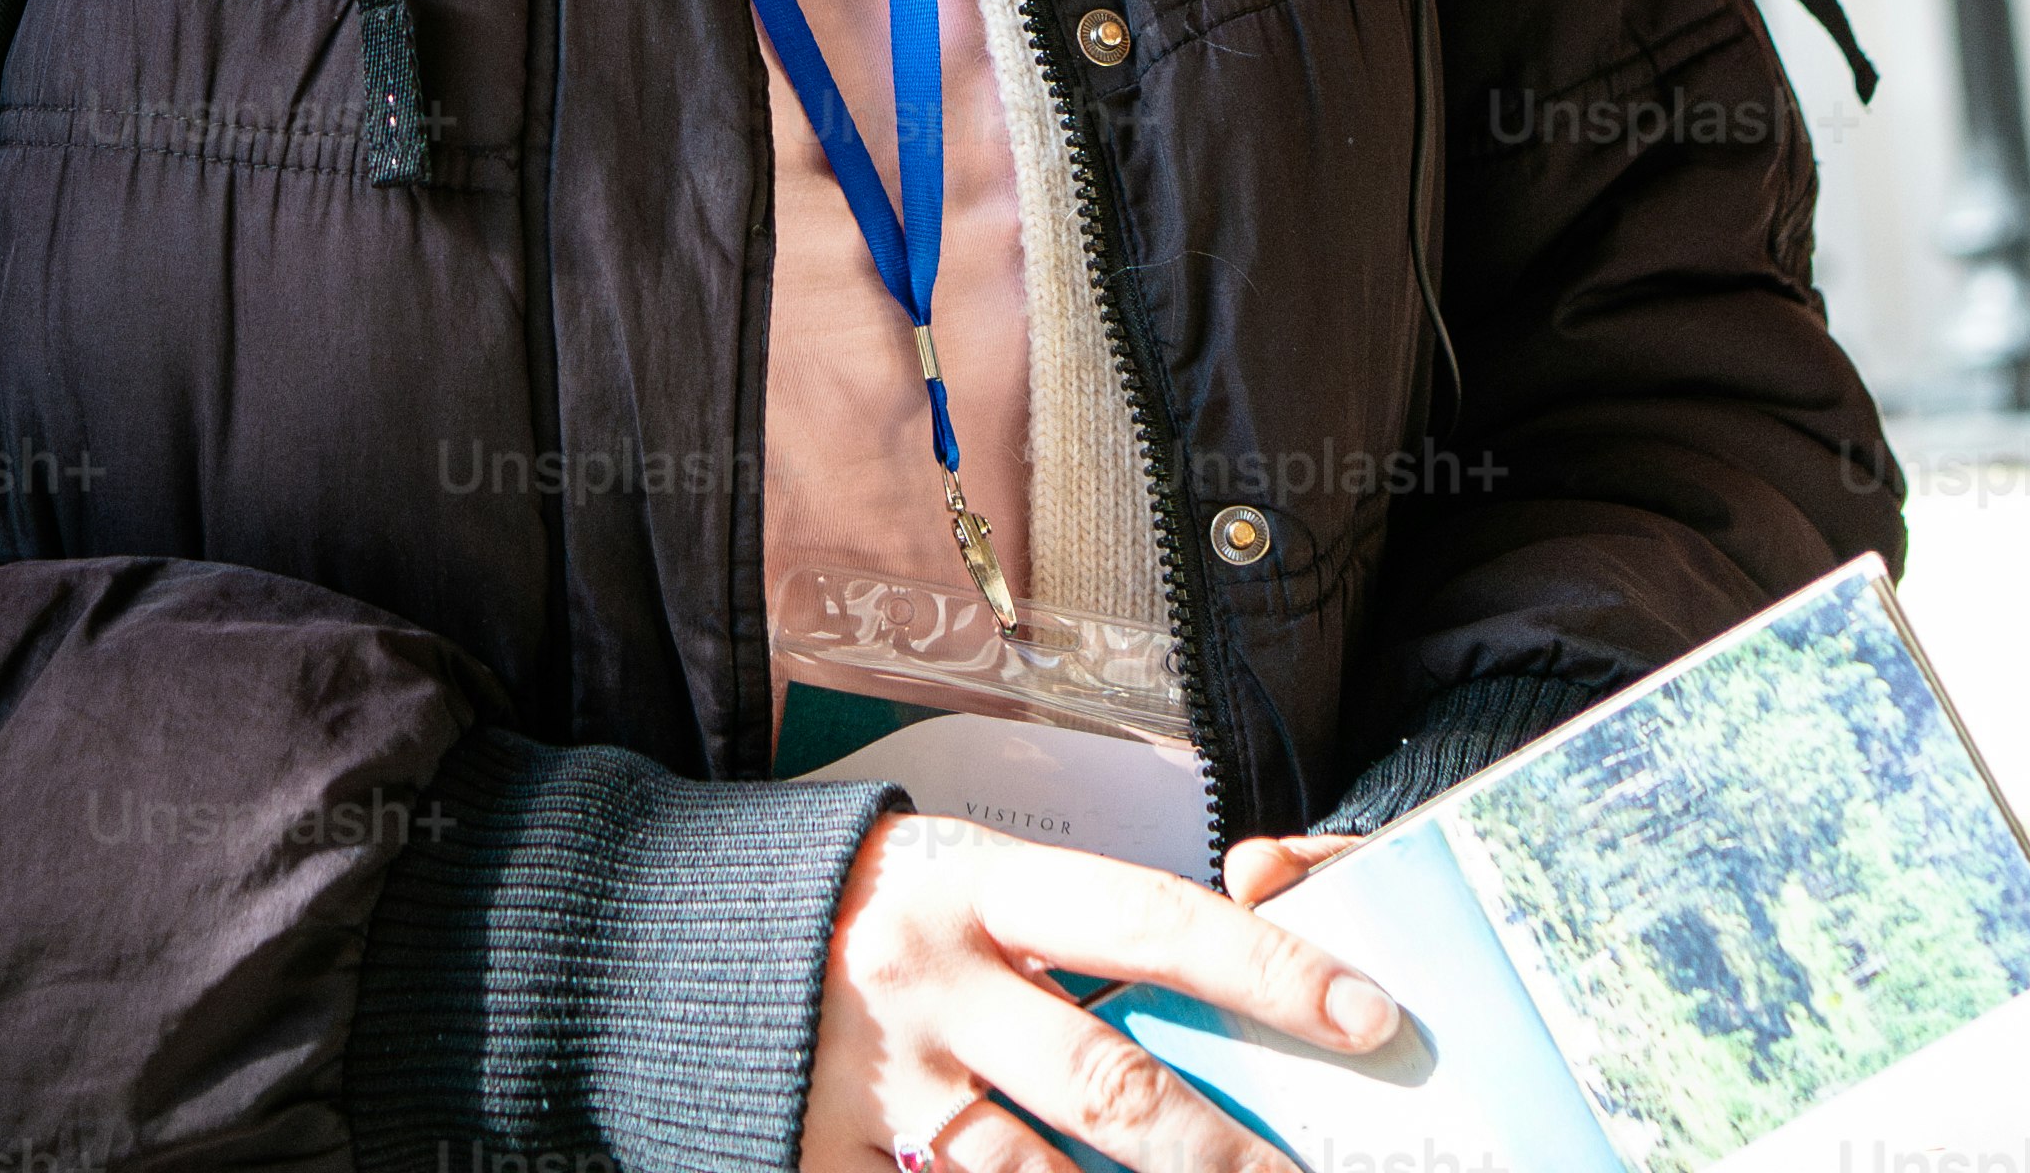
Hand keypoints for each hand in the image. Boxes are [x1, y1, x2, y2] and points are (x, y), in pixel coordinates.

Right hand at [803, 815, 1395, 1172]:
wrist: (658, 934)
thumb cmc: (854, 906)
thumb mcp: (959, 885)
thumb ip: (1069, 938)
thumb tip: (1215, 1003)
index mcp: (979, 888)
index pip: (1153, 923)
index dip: (1269, 973)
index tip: (1372, 1018)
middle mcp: (934, 984)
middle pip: (1111, 1087)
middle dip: (1228, 1157)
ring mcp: (878, 1087)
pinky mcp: (825, 1161)